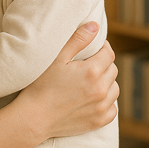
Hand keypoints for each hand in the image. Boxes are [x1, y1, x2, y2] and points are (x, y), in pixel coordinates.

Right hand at [17, 22, 118, 139]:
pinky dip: (106, 102)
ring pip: (114, 89)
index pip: (109, 53)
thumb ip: (78, 39)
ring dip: (106, 83)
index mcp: (92, 71)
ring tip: (90, 81)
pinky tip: (93, 98)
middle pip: (112, 70)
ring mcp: (101, 107)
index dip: (102, 48)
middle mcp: (101, 90)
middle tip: (87, 64)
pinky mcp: (98, 121)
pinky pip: (112, 108)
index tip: (93, 48)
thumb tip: (95, 26)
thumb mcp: (57, 57)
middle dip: (103, 64)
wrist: (34, 117)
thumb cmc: (41, 84)